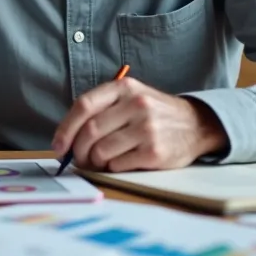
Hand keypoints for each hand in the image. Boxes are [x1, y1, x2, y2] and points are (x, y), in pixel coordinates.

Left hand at [52, 76, 227, 171]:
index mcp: (124, 87)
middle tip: (77, 159)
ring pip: (101, 151)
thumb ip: (101, 109)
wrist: (197, 124)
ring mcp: (147, 128)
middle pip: (90, 131)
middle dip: (77, 150)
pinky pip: (118, 165)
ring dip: (94, 161)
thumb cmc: (154, 113)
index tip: (58, 146)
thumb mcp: (131, 97)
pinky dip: (112, 168)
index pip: (83, 106)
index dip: (65, 128)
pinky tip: (120, 163)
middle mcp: (136, 104)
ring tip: (100, 161)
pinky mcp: (155, 152)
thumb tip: (66, 140)